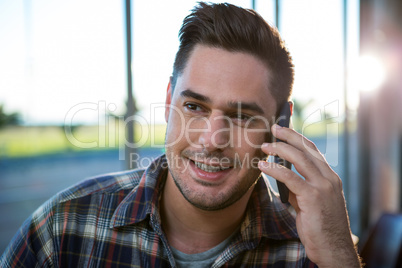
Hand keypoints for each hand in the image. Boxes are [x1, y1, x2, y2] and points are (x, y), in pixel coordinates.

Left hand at [258, 124, 360, 266]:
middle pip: (307, 149)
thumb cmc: (321, 227)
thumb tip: (284, 177)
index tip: (283, 130)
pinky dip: (275, 169)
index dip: (297, 138)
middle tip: (273, 129)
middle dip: (288, 136)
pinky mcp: (313, 197)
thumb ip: (300, 188)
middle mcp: (329, 178)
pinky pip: (290, 178)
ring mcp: (323, 187)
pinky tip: (263, 166)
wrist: (333, 248)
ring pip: (300, 159)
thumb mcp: (310, 203)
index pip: (313, 151)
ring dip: (280, 149)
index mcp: (330, 178)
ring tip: (264, 146)